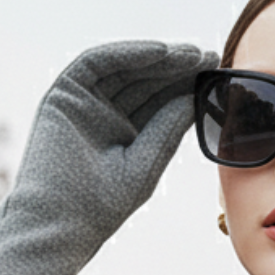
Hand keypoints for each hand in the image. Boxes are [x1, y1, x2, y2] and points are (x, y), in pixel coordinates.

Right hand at [0, 38, 218, 274]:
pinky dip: (126, 53)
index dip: (187, 88)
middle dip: (177, 69)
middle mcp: (106, 117)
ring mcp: (84, 104)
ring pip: (125, 70)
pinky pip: (96, 63)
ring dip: (158, 59)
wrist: (58, 222)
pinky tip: (159, 53)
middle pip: (145, 82)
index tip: (217, 75)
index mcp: (127, 137)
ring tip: (191, 54)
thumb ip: (168, 129)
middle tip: (210, 56)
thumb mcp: (145, 164)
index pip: (160, 104)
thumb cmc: (101, 206)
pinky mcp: (63, 94)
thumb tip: (195, 97)